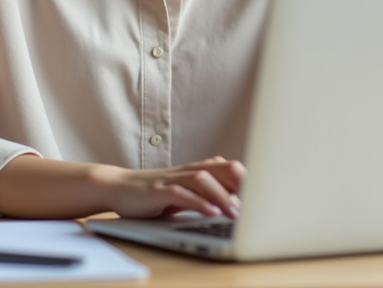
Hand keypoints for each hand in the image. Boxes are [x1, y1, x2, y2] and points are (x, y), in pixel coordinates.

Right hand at [97, 156, 245, 218]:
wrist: (118, 187)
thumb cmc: (155, 193)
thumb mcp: (185, 193)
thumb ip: (208, 194)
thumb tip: (238, 204)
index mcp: (196, 170)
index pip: (228, 168)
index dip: (247, 179)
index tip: (264, 193)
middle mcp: (187, 171)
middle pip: (220, 168)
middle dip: (240, 182)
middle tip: (256, 201)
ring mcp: (172, 179)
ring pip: (202, 180)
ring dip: (221, 196)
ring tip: (234, 213)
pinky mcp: (157, 191)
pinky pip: (180, 194)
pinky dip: (197, 203)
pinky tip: (210, 212)